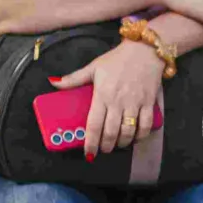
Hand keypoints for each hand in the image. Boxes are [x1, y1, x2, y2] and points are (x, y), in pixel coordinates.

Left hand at [53, 43, 165, 161]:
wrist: (145, 50)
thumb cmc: (117, 60)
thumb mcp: (93, 68)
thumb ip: (74, 79)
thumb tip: (53, 83)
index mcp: (102, 95)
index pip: (94, 125)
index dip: (91, 142)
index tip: (88, 153)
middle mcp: (118, 102)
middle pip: (111, 132)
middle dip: (106, 145)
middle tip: (102, 150)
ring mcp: (135, 103)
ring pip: (129, 131)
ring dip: (122, 143)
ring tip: (117, 145)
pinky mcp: (149, 102)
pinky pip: (146, 124)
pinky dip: (141, 135)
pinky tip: (135, 138)